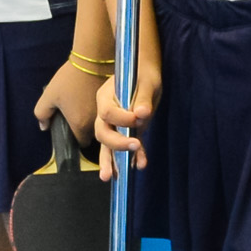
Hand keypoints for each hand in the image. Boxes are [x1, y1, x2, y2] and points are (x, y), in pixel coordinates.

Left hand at [33, 58, 112, 174]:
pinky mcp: (118, 105)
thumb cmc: (69, 78)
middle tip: (81, 114)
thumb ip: (42, 114)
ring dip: (98, 120)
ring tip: (90, 106)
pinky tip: (101, 101)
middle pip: (93, 134)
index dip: (77, 137)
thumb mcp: (49, 95)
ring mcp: (109, 115)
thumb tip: (44, 126)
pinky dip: (108, 111)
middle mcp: (96, 124)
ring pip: (105, 125)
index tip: (74, 127)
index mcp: (80, 125)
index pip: (81, 143)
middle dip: (89, 129)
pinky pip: (113, 114)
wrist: (93, 59)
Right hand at [86, 54, 160, 175]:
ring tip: (110, 177)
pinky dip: (131, 157)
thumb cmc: (144, 73)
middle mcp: (105, 112)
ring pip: (106, 145)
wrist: (146, 73)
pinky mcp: (125, 132)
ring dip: (109, 161)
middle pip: (103, 131)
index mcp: (106, 97)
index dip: (122, 117)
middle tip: (135, 145)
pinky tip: (139, 166)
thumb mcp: (147, 81)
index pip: (107, 112)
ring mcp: (113, 124)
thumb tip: (141, 113)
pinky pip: (124, 148)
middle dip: (116, 142)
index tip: (139, 116)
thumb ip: (142, 97)